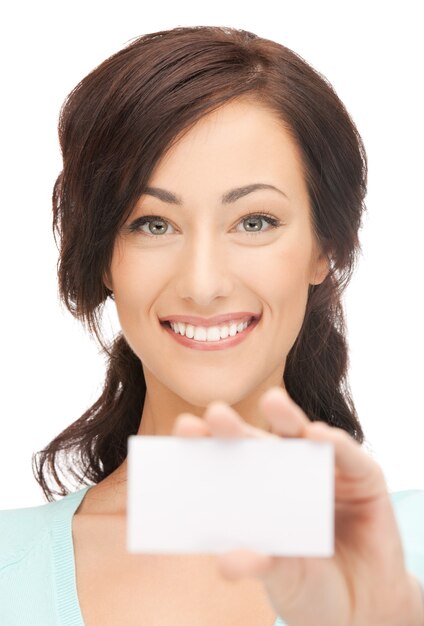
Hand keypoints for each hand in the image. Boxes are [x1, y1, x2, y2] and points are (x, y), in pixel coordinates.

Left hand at [172, 386, 423, 625]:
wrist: (365, 609)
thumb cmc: (312, 588)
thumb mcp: (281, 579)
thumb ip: (258, 565)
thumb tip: (225, 561)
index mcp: (259, 493)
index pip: (228, 462)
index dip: (207, 445)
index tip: (183, 430)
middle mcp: (289, 473)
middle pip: (258, 443)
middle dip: (238, 427)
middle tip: (216, 414)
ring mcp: (326, 471)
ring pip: (302, 435)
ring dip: (287, 416)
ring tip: (271, 403)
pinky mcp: (364, 477)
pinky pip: (349, 455)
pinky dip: (335, 442)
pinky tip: (318, 435)